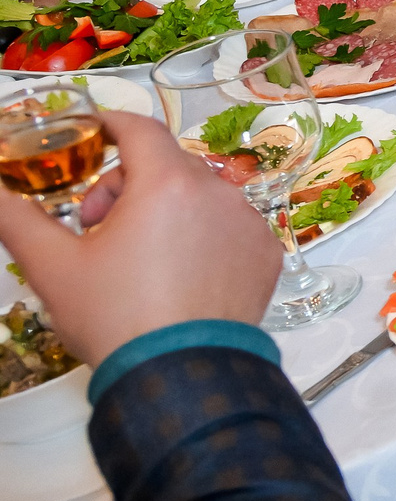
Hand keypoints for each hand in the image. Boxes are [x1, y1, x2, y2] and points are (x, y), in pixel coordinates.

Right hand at [0, 110, 277, 364]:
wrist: (181, 376)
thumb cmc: (117, 318)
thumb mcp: (54, 266)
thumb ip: (17, 218)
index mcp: (168, 184)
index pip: (140, 129)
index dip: (112, 125)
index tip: (93, 133)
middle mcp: (219, 194)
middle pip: (166, 165)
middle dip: (126, 185)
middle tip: (96, 228)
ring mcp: (249, 224)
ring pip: (200, 196)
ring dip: (166, 211)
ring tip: (137, 258)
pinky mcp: (266, 254)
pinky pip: (229, 227)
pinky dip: (202, 237)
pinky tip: (178, 275)